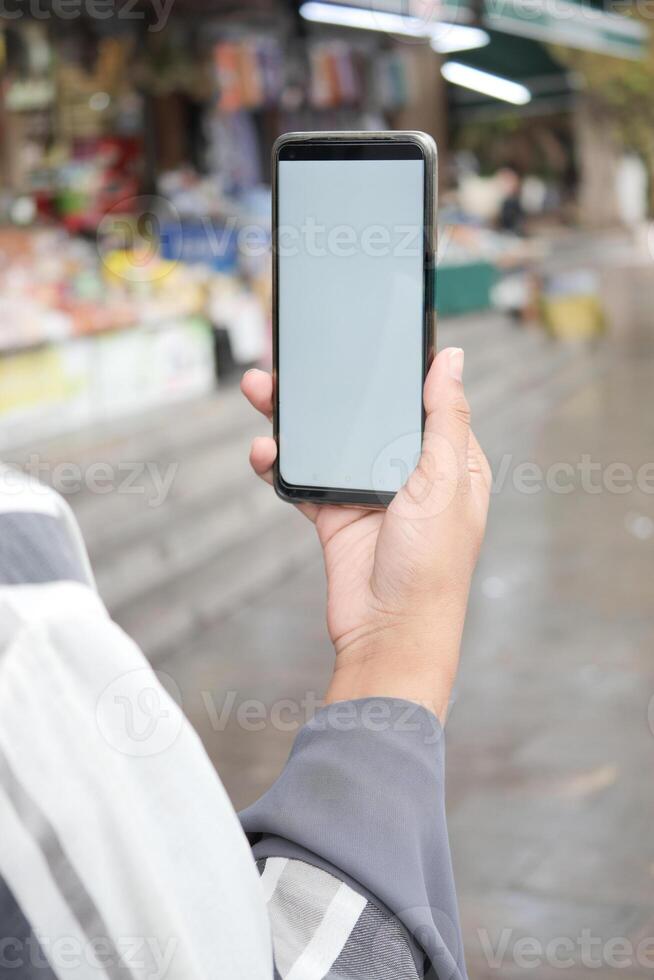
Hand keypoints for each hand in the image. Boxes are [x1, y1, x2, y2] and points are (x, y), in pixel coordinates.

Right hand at [241, 347, 490, 720]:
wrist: (389, 634)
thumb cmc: (432, 565)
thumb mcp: (444, 482)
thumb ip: (444, 418)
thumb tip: (452, 359)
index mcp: (448, 461)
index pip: (420, 399)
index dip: (393, 369)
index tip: (363, 335)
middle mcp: (408, 473)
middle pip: (365, 416)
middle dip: (330, 388)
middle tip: (295, 358)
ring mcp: (368, 494)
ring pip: (328, 442)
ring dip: (295, 420)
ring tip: (263, 392)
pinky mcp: (335, 516)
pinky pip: (304, 480)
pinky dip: (281, 465)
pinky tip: (264, 451)